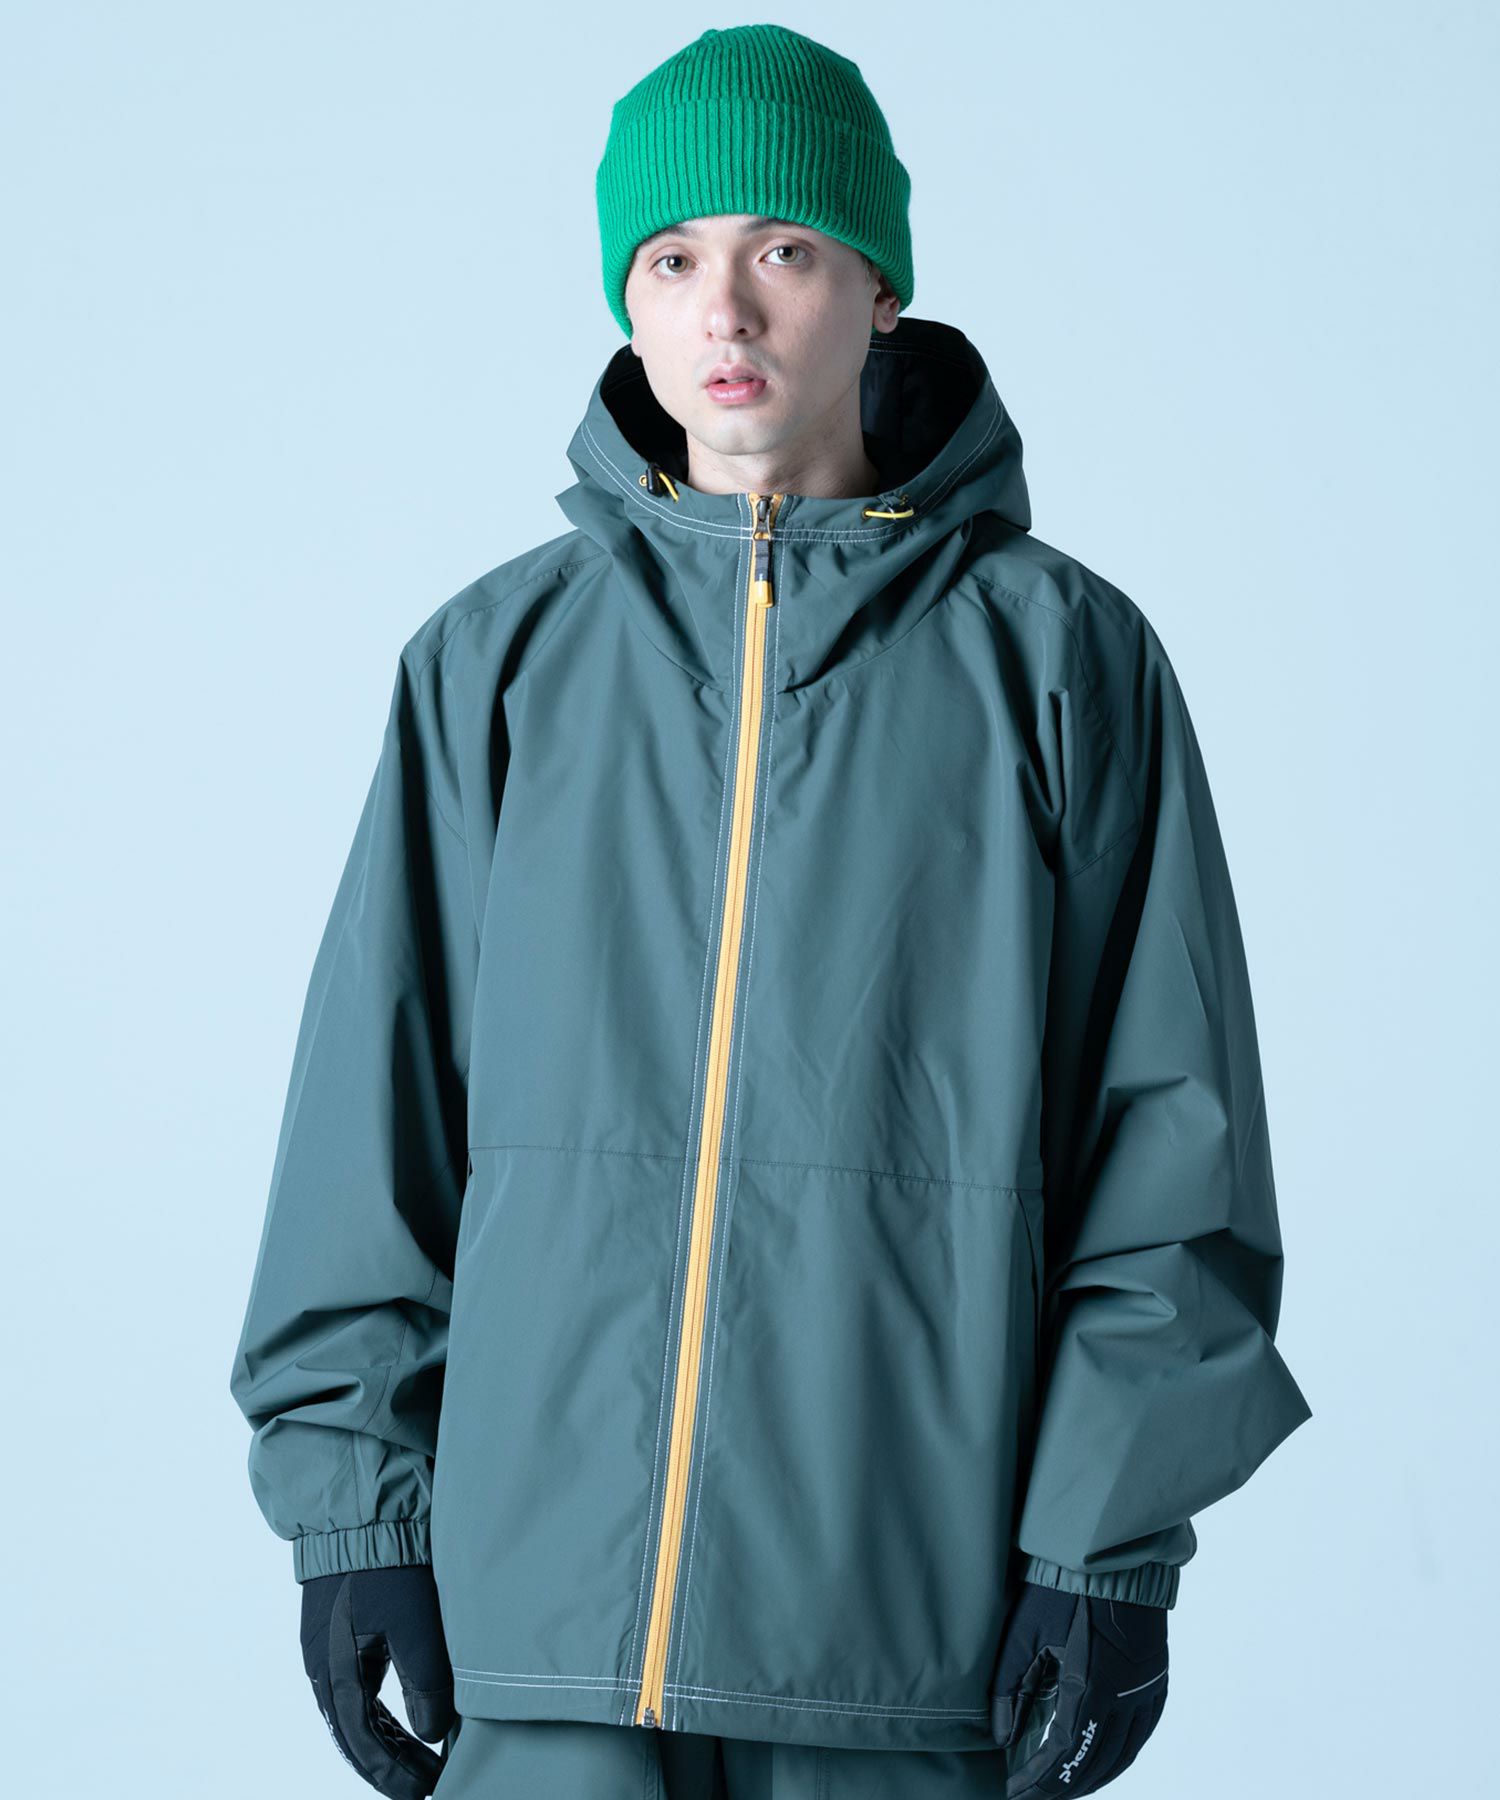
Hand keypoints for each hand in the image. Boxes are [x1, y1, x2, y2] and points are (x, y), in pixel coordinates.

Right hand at [299, 1564, 456, 1795]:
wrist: (361, 1512)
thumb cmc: (388, 1566)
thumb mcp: (416, 1625)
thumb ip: (426, 1684)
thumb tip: (432, 1734)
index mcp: (337, 1673)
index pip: (362, 1746)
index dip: (393, 1776)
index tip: (424, 1793)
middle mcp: (324, 1668)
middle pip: (355, 1735)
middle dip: (391, 1765)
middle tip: (429, 1783)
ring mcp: (328, 1648)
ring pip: (356, 1713)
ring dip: (388, 1741)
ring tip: (423, 1760)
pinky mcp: (338, 1630)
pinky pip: (356, 1688)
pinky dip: (380, 1713)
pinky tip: (403, 1723)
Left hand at [989, 1581, 1167, 1796]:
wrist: (1110, 1554)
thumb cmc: (1062, 1587)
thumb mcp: (1024, 1634)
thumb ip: (1011, 1688)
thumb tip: (1001, 1737)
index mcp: (1089, 1686)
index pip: (1063, 1753)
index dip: (1039, 1780)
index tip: (1016, 1793)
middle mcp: (1123, 1696)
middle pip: (1095, 1762)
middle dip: (1064, 1786)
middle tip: (1036, 1795)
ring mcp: (1145, 1689)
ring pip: (1123, 1753)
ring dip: (1095, 1776)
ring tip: (1066, 1787)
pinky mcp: (1155, 1678)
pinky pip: (1143, 1732)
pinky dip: (1121, 1754)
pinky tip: (1105, 1760)